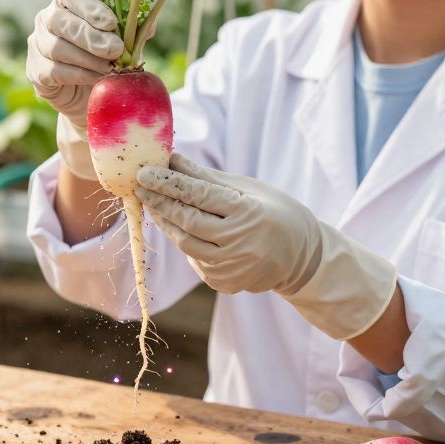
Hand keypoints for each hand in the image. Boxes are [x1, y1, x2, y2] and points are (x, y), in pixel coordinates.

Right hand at [26, 0, 124, 130]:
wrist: (90, 95)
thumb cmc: (107, 58)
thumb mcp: (125, 41)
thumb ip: (135, 30)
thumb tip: (150, 25)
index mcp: (67, 2)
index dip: (91, 8)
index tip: (112, 23)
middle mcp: (47, 18)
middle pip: (61, 21)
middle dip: (90, 36)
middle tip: (116, 49)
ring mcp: (38, 44)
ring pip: (57, 48)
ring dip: (88, 59)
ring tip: (110, 68)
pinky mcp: (36, 71)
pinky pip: (54, 71)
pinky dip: (79, 75)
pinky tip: (97, 79)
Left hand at [133, 153, 322, 295]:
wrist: (304, 259)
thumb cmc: (277, 213)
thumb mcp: (250, 189)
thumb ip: (209, 178)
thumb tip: (173, 160)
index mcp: (249, 214)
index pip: (199, 196)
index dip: (168, 183)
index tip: (144, 172)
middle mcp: (239, 244)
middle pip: (187, 221)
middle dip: (160, 202)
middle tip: (140, 186)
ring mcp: (231, 268)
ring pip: (185, 243)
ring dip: (167, 222)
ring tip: (153, 203)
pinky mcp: (224, 284)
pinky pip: (195, 259)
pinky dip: (185, 241)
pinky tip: (180, 227)